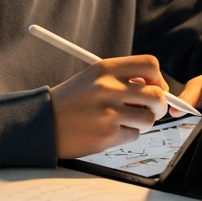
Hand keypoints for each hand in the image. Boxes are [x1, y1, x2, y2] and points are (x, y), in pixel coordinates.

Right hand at [51, 55, 169, 158]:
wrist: (41, 124)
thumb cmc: (70, 102)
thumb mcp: (92, 78)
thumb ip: (121, 79)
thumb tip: (155, 87)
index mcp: (105, 69)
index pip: (150, 65)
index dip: (158, 79)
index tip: (155, 88)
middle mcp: (109, 88)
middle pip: (157, 95)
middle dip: (159, 106)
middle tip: (150, 111)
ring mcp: (109, 112)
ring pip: (148, 119)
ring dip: (141, 123)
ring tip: (123, 122)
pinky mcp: (107, 134)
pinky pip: (134, 135)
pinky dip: (126, 136)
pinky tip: (108, 132)